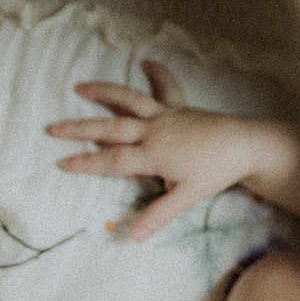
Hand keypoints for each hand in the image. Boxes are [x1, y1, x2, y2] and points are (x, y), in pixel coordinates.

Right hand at [48, 60, 269, 241]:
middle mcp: (154, 130)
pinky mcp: (179, 107)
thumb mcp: (187, 197)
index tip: (61, 163)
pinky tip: (146, 62)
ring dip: (105, 92)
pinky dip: (156, 74)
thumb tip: (133, 237)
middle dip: (80, 128)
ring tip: (80, 86)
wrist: (246, 144)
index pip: (112, 160)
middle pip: (111, 128)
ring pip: (130, 100)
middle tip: (53, 127)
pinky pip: (165, 88)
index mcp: (153, 153)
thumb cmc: (216, 171)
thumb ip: (158, 215)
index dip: (86, 162)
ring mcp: (166, 115)